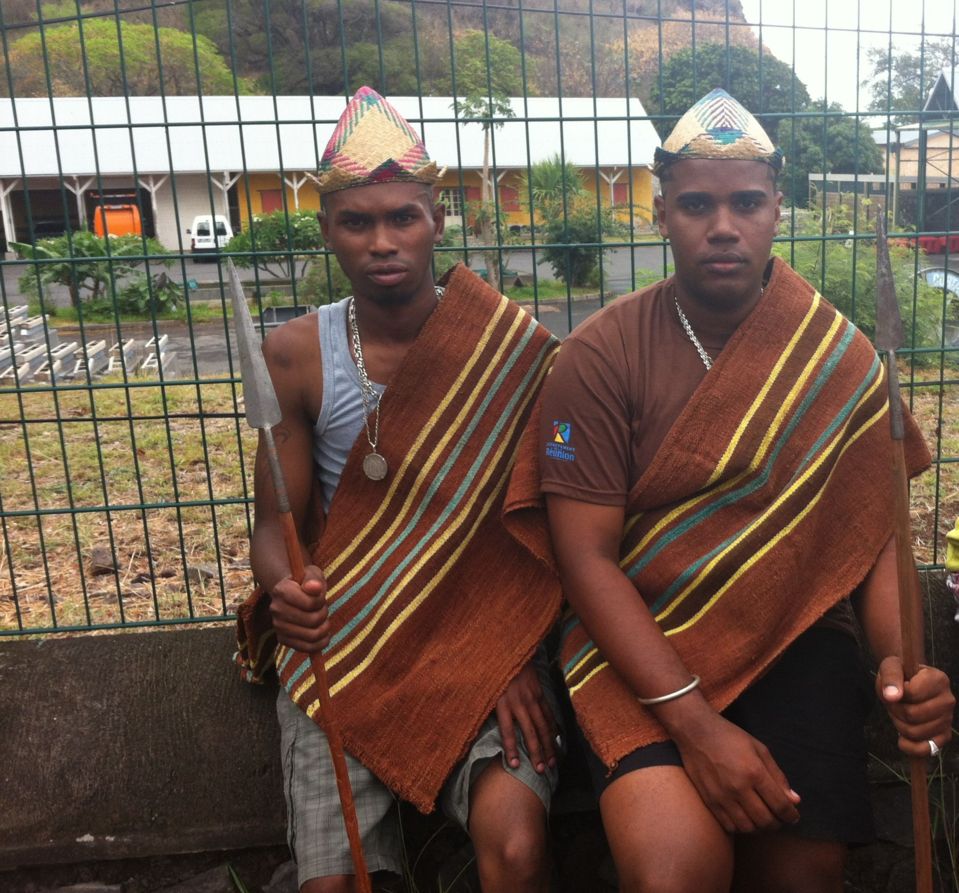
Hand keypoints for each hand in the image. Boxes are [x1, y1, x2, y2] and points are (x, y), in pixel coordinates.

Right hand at [268, 564, 330, 652]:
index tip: (320, 596)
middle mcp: (276, 609)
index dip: (321, 601)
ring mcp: (278, 626)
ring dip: (324, 628)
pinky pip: (307, 648)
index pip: (311, 603)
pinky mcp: (283, 639)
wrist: (292, 592)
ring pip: (312, 636)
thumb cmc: (306, 582)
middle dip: (324, 614)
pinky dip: (320, 644)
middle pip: (312, 620)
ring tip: (322, 619)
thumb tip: (315, 587)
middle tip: (322, 608)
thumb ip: (314, 579)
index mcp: (281, 590)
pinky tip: (324, 635)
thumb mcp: (312, 574)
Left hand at [495, 663, 558, 773]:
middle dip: (536, 752)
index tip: (515, 765)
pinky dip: (553, 729)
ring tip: (552, 762)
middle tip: (541, 770)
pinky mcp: (540, 692)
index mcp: (503, 702)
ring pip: (542, 725)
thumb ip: (490, 711)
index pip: (507, 730)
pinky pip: (548, 714)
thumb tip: (486, 731)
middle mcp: (519, 702)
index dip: (511, 749)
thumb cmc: (495, 675)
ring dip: (548, 745)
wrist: (510, 650)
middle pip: (529, 731)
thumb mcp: (487, 691)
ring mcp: (532, 697)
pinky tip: (556, 741)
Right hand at [675, 713, 800, 833]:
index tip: (793, 816)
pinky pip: (729, 826)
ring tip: (761, 818)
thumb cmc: (730, 737)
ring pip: (748, 827)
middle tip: (778, 818)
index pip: (780, 805)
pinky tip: (744, 817)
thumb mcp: (759, 749)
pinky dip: (741, 827)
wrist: (695, 731)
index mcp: (754, 772)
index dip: (791, 815)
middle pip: (766, 821)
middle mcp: (739, 788)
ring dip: (759, 827)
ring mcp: (722, 796)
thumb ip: (777, 776)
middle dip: (777, 823)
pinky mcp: (709, 800)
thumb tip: (794, 800)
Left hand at [877, 657, 954, 757]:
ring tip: (900, 714)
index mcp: (938, 679)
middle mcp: (948, 700)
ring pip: (916, 732)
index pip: (911, 693)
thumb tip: (891, 696)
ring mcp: (948, 719)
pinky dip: (910, 748)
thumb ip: (890, 677)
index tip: (896, 688)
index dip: (896, 693)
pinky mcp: (944, 736)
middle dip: (895, 710)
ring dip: (899, 725)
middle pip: (912, 715)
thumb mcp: (891, 666)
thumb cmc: (900, 673)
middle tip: (894, 704)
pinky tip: (902, 740)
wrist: (908, 681)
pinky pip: (926, 750)